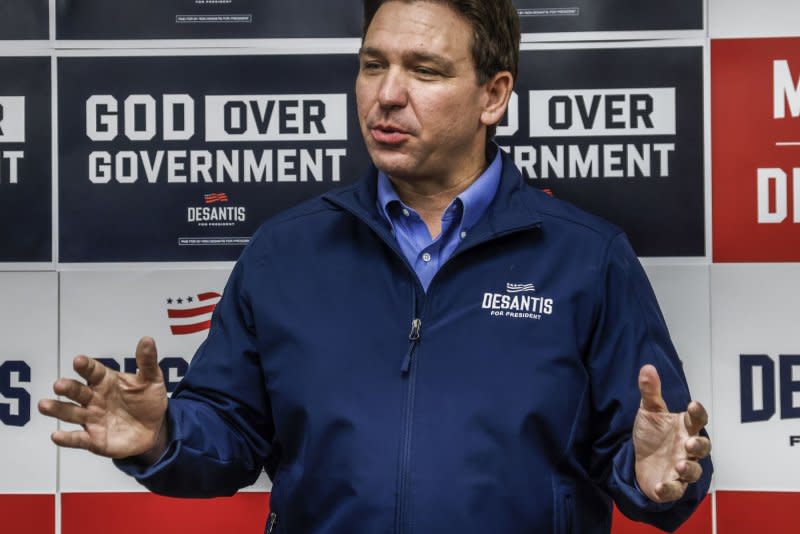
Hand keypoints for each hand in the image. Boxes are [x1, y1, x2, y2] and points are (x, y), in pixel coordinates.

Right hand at [38, 336, 168, 461]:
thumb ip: (147, 362)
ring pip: (71, 413)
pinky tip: (56, 436)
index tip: (79, 360)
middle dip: (68, 387)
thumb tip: (147, 340)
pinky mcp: (94, 439)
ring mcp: (92, 418)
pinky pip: (78, 439)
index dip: (86, 366)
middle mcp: (94, 398)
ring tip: (44, 405)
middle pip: (78, 391)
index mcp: (106, 381)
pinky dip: (67, 438)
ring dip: (58, 409)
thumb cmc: (148, 401)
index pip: (93, 371)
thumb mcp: (152, 380)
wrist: (154, 429)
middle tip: (59, 385)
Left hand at [633, 364, 710, 502]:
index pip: (698, 419)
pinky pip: (674, 490)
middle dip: (699, 445)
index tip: (693, 405)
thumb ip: (650, 392)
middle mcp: (687, 449)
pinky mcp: (670, 485)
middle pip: (702, 447)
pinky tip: (661, 486)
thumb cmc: (652, 435)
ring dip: (689, 470)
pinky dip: (669, 490)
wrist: (639, 460)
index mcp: (685, 428)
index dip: (698, 413)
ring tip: (680, 466)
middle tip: (690, 443)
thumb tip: (647, 367)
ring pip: (693, 472)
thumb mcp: (649, 412)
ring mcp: (680, 468)